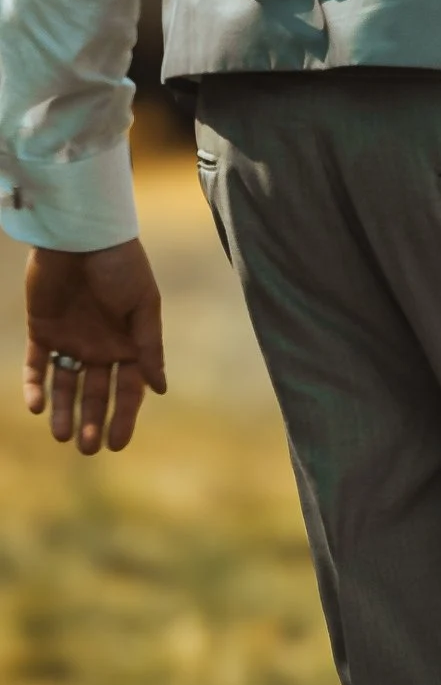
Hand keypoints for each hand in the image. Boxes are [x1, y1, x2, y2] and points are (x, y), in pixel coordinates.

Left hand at [23, 240, 167, 452]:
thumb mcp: (143, 307)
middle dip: (91, 421)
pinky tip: (37, 405)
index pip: (128, 390)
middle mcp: (100, 347)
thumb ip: (149, 348)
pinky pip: (36, 364)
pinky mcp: (42, 330)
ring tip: (60, 435)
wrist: (83, 235)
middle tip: (86, 449)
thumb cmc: (121, 266)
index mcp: (129, 344)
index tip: (117, 444)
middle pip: (95, 393)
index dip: (123, 417)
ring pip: (65, 384)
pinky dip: (36, 385)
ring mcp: (70, 340)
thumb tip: (160, 389)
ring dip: (63, 410)